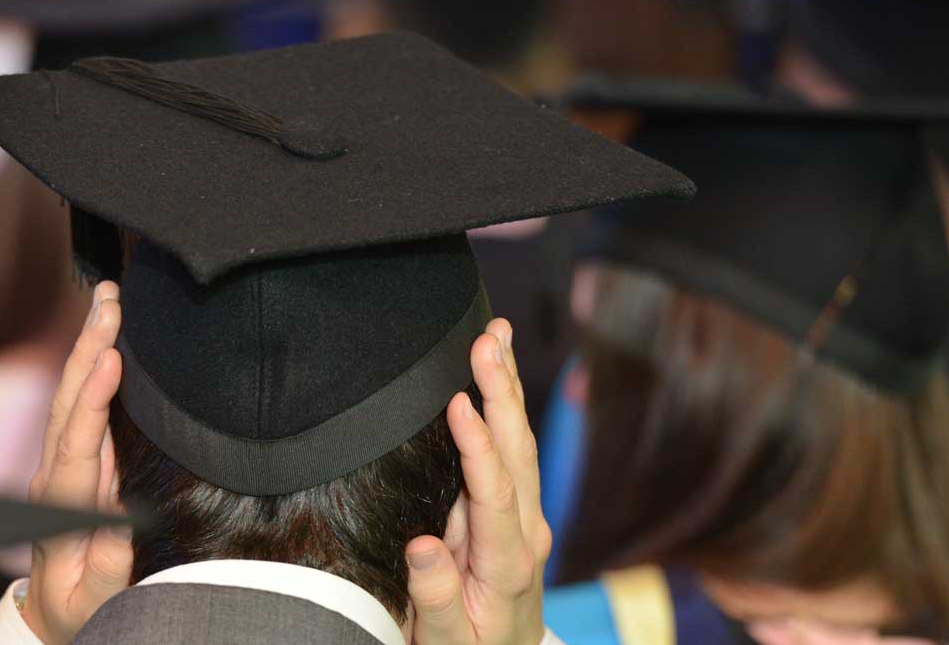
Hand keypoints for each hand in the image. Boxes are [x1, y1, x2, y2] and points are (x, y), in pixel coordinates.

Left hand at [22, 282, 133, 644]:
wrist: (47, 613)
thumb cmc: (75, 608)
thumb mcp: (91, 599)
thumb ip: (106, 566)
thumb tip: (123, 520)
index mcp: (61, 503)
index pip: (77, 441)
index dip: (94, 399)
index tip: (110, 357)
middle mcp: (57, 472)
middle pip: (70, 401)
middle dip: (89, 346)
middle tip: (109, 299)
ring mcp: (63, 462)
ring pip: (74, 395)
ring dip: (90, 345)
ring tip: (107, 300)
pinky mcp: (76, 457)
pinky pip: (84, 404)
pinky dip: (95, 366)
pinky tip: (107, 336)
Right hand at [405, 319, 553, 644]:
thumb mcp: (446, 642)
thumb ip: (434, 597)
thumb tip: (422, 546)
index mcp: (507, 563)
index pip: (494, 493)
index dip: (478, 446)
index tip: (459, 402)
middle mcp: (526, 532)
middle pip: (517, 452)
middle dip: (501, 391)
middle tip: (487, 339)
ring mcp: (526, 518)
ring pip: (521, 442)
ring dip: (507, 386)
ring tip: (495, 334)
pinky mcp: (517, 510)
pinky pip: (514, 450)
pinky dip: (506, 405)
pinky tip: (495, 372)